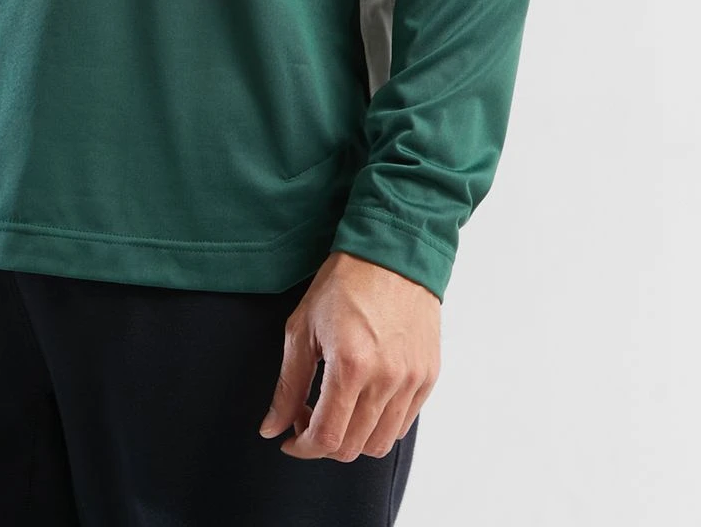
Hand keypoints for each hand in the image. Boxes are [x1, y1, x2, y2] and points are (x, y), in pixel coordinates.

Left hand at [258, 250, 439, 458]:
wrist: (391, 252)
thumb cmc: (343, 283)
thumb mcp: (302, 328)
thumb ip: (288, 385)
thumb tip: (272, 428)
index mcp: (351, 366)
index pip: (327, 438)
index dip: (303, 447)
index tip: (290, 438)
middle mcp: (387, 380)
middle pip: (352, 447)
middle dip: (323, 442)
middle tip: (308, 415)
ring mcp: (412, 380)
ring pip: (379, 443)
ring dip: (351, 437)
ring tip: (336, 407)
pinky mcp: (428, 376)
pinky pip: (402, 424)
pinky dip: (378, 425)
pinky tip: (362, 398)